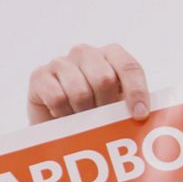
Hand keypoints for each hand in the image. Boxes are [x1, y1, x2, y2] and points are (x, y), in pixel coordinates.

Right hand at [26, 43, 148, 124]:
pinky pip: (57, 98)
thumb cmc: (97, 116)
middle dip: (105, 106)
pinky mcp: (40, 76)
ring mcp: (61, 62)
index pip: (129, 67)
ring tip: (82, 119)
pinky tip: (64, 116)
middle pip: (104, 78)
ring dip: (84, 114)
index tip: (139, 115)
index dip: (136, 91)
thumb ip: (134, 107)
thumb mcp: (120, 109)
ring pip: (80, 92)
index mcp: (111, 56)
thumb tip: (143, 117)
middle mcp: (85, 53)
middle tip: (102, 119)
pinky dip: (63, 114)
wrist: (60, 128)